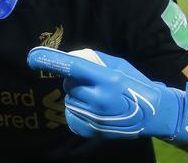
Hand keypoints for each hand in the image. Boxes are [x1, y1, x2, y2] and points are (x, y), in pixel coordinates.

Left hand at [27, 47, 187, 143]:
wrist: (155, 115)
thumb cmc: (134, 84)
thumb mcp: (117, 65)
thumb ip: (91, 61)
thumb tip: (66, 58)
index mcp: (107, 79)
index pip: (73, 67)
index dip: (51, 61)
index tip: (32, 57)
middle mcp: (100, 99)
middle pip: (69, 84)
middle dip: (77, 82)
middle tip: (97, 84)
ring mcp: (95, 118)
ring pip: (70, 99)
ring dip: (79, 96)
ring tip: (100, 99)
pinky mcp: (90, 130)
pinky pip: (70, 114)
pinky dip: (78, 110)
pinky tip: (95, 110)